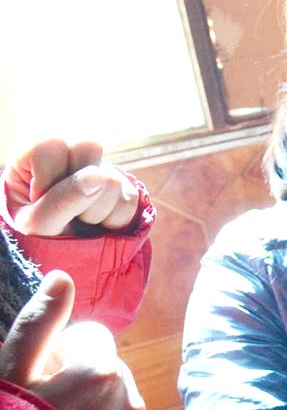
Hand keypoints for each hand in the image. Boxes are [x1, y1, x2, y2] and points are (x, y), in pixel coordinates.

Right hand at [0, 271, 156, 409]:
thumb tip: (62, 277)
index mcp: (101, 369)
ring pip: (119, 400)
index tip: (45, 380)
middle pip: (107, 370)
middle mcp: (132, 395)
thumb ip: (39, 323)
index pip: (91, 337)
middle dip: (82, 382)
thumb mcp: (13, 374)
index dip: (63, 356)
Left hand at [4, 139, 139, 235]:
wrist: (67, 263)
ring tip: (82, 223)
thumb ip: (61, 200)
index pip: (52, 146)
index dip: (52, 177)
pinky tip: (99, 226)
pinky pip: (130, 198)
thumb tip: (97, 175)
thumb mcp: (38, 225)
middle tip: (66, 212)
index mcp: (33, 159)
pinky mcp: (122, 190)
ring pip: (112, 178)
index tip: (42, 202)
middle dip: (81, 190)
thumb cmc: (39, 241)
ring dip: (97, 211)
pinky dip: (115, 221)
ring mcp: (98, 173)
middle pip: (89, 148)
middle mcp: (68, 159)